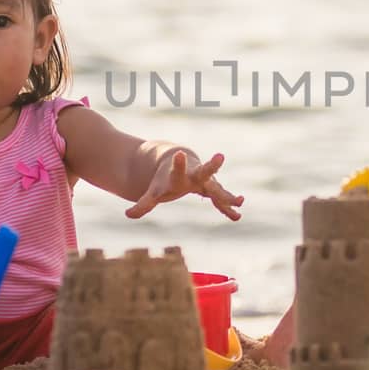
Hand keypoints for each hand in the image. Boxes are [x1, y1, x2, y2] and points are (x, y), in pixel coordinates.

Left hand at [125, 150, 243, 221]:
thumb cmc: (164, 179)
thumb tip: (128, 214)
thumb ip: (144, 203)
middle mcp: (194, 175)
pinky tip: (237, 216)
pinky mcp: (212, 189)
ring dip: (227, 195)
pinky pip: (220, 201)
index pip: (177, 170)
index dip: (178, 164)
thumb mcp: (154, 191)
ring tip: (240, 201)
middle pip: (204, 171)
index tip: (179, 153)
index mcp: (178, 175)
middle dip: (211, 166)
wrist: (178, 161)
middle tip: (220, 157)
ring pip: (217, 188)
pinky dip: (227, 208)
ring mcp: (205, 181)